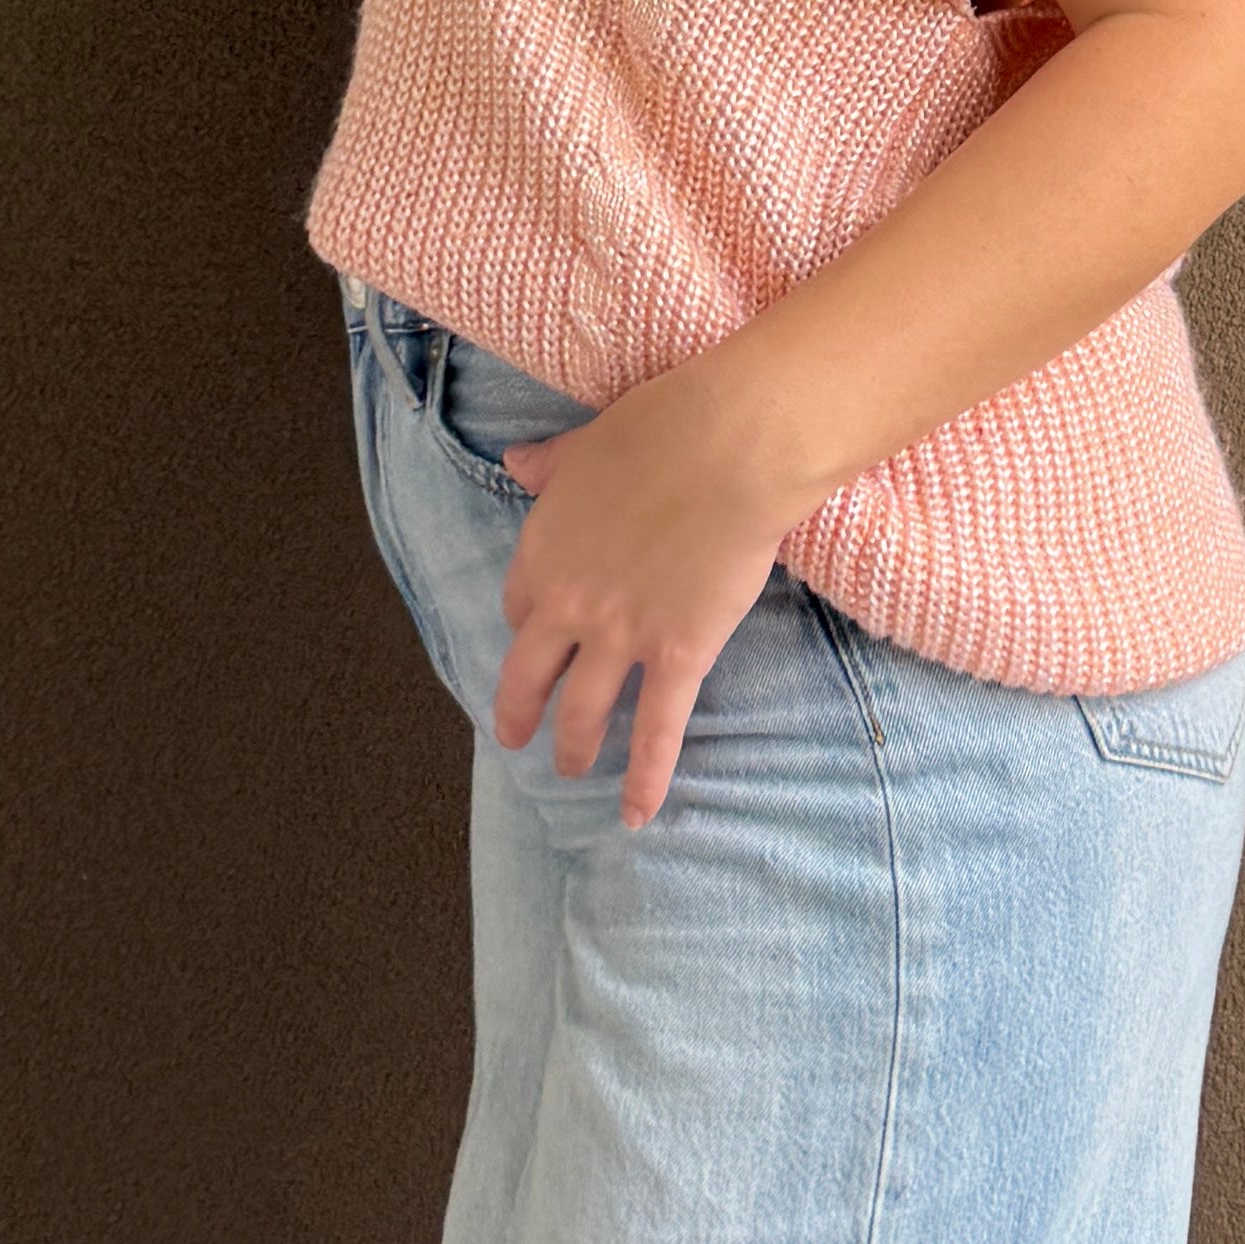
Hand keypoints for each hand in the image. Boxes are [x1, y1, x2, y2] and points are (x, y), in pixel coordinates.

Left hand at [490, 342, 832, 827]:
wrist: (729, 445)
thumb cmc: (663, 428)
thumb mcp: (586, 443)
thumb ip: (549, 466)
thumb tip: (515, 461)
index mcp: (542, 548)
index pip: (521, 604)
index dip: (529, 624)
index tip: (538, 636)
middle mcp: (568, 602)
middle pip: (531, 673)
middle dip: (521, 711)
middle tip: (518, 738)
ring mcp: (620, 635)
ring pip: (582, 711)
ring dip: (573, 747)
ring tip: (571, 770)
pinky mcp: (676, 655)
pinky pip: (655, 730)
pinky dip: (644, 778)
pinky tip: (636, 815)